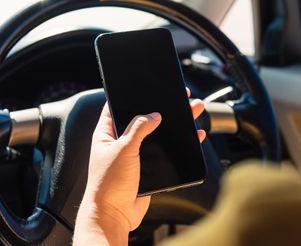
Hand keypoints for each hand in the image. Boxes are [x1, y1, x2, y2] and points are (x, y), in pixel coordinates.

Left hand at [74, 90, 205, 244]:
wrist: (114, 215)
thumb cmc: (108, 184)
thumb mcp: (123, 149)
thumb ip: (139, 129)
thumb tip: (154, 115)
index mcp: (107, 134)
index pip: (117, 108)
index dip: (132, 96)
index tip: (148, 86)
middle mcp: (121, 142)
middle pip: (144, 119)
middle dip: (163, 107)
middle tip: (180, 97)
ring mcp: (135, 155)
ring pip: (158, 135)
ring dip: (175, 124)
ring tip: (192, 111)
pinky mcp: (148, 168)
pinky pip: (165, 152)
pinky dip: (180, 144)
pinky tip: (193, 136)